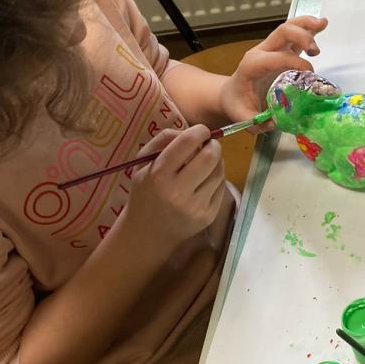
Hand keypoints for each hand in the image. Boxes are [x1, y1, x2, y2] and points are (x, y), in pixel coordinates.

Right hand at [123, 126, 224, 242]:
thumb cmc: (144, 193)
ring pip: (219, 172)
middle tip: (208, 145)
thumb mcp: (142, 164)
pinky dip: (217, 179)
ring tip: (207, 162)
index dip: (200, 131)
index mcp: (159, 175)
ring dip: (217, 162)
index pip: (187, 142)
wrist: (147, 233)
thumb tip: (189, 130)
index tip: (201, 131)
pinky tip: (206, 180)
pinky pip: (221, 188)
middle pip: (210, 156)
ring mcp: (195, 206)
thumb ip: (162, 141)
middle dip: (213, 145)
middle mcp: (178, 191)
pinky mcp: (208, 216)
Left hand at [219, 16, 328, 126]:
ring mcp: (271, 48)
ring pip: (288, 27)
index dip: (295, 62)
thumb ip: (256, 122)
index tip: (309, 74)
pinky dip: (307, 27)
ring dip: (306, 25)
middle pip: (282, 32)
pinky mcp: (279, 49)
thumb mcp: (243, 117)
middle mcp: (262, 51)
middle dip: (301, 36)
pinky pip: (293, 33)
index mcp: (252, 65)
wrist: (231, 93)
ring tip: (323, 24)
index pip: (276, 57)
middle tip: (315, 51)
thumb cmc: (238, 103)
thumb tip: (275, 122)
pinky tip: (322, 24)